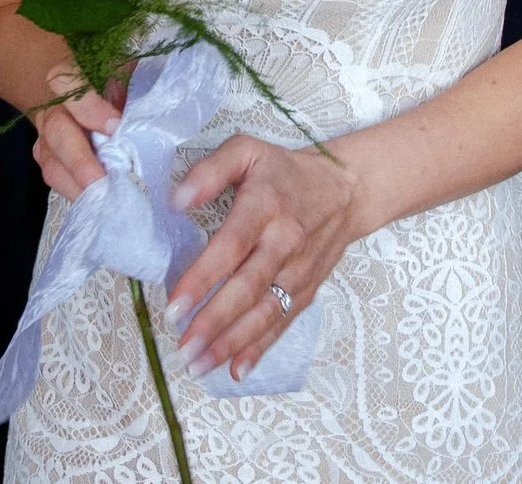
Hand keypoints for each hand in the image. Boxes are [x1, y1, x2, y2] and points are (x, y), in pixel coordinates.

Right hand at [28, 60, 123, 199]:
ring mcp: (43, 136)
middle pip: (57, 132)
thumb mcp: (116, 69)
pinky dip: (76, 193)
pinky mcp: (45, 157)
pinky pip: (56, 178)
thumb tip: (151, 111)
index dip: (90, 108)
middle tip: (103, 182)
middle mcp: (50, 107)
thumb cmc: (96, 76)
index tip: (115, 127)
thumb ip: (129, 86)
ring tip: (104, 202)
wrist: (56, 83)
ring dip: (77, 185)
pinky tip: (98, 204)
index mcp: (66, 75)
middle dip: (80, 160)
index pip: (68, 85)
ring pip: (52, 162)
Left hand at [166, 135, 360, 381]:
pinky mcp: (307, 290)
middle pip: (248, 288)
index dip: (203, 278)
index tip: (174, 305)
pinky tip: (236, 370)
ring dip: (231, 343)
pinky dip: (260, 349)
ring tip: (198, 365)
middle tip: (182, 348)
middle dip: (214, 323)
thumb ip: (210, 171)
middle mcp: (284, 242)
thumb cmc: (285, 172)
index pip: (231, 246)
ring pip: (265, 313)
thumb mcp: (247, 150)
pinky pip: (282, 323)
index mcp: (265, 206)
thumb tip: (177, 200)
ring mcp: (298, 271)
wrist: (346, 189)